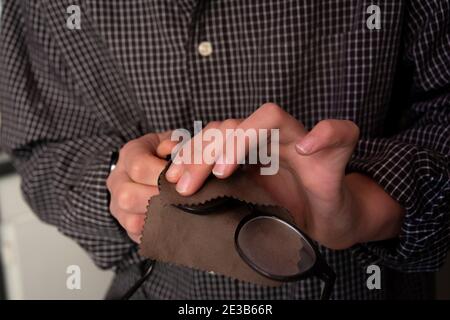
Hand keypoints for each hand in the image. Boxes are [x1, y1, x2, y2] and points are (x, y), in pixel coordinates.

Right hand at [106, 132, 174, 242]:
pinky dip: (158, 232)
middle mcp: (117, 180)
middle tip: (184, 199)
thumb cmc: (167, 155)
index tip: (184, 179)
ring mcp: (117, 205)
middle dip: (161, 199)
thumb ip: (177, 143)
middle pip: (128, 197)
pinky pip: (138, 236)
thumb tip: (175, 152)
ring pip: (131, 220)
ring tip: (180, 212)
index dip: (163, 175)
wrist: (152, 171)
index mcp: (129, 155)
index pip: (139, 167)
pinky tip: (173, 224)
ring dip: (160, 218)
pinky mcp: (126, 225)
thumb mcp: (173, 141)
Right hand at [165, 103, 403, 248]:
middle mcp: (268, 137)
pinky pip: (209, 153)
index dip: (242, 136)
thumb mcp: (341, 171)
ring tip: (175, 182)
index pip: (266, 116)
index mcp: (293, 133)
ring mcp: (251, 150)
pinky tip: (175, 175)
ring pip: (214, 138)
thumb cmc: (334, 196)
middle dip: (205, 154)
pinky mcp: (238, 164)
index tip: (225, 171)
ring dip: (191, 157)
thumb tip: (309, 141)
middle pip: (230, 128)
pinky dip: (190, 161)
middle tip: (188, 186)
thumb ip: (338, 142)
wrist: (324, 216)